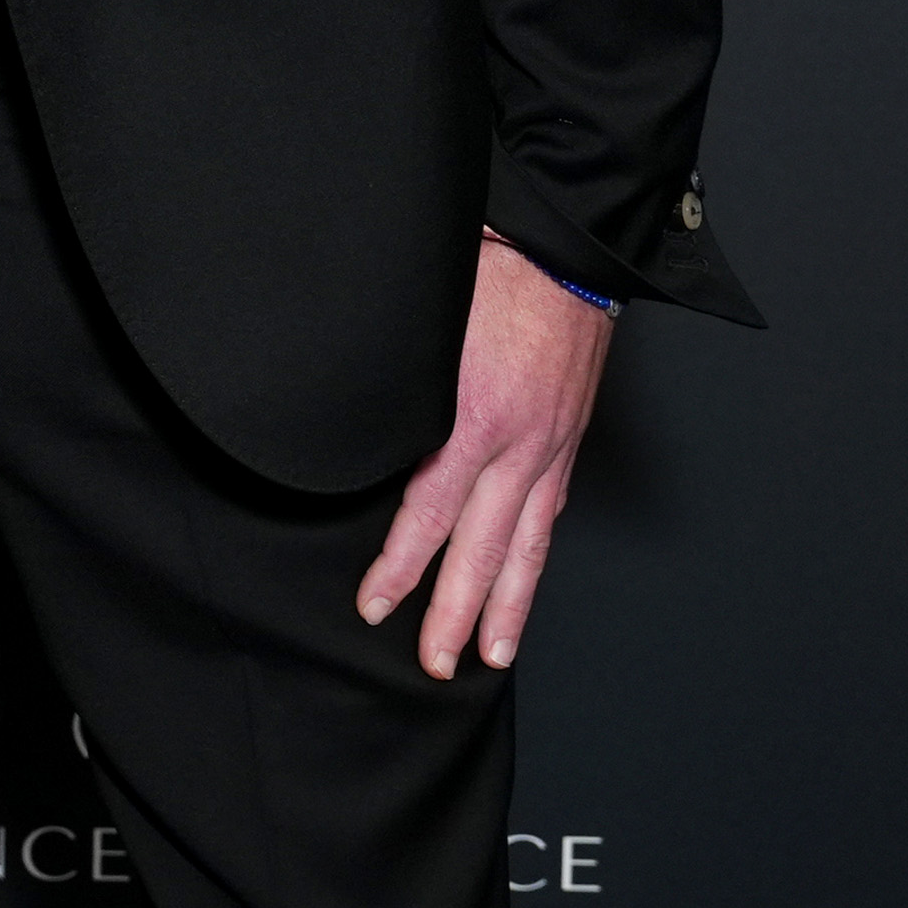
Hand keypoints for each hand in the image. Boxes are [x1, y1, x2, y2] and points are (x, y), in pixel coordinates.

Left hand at [357, 238, 612, 679]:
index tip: (374, 605)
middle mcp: (519, 443)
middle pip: (484, 548)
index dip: (400, 565)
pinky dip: (535, 556)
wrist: (564, 244)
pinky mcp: (568, 438)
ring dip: (509, 605)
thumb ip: (386, 382)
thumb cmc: (486, 268)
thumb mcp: (419, 323)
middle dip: (457, 612)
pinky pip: (551, 512)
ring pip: (528, 544)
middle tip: (436, 663)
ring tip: (494, 655)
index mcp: (473, 416)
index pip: (428, 512)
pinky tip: (523, 581)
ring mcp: (551, 445)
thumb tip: (339, 420)